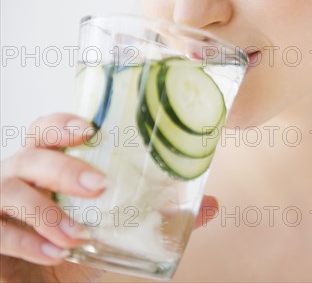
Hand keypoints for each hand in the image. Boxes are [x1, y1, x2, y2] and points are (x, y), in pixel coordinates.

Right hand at [0, 113, 218, 282]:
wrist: (41, 281)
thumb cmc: (77, 242)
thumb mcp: (121, 227)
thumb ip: (161, 215)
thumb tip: (212, 206)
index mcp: (49, 162)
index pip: (46, 129)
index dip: (62, 123)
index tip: (89, 129)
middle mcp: (20, 175)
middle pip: (31, 155)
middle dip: (63, 167)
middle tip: (98, 187)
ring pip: (10, 189)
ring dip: (45, 211)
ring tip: (77, 233)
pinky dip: (26, 242)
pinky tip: (54, 254)